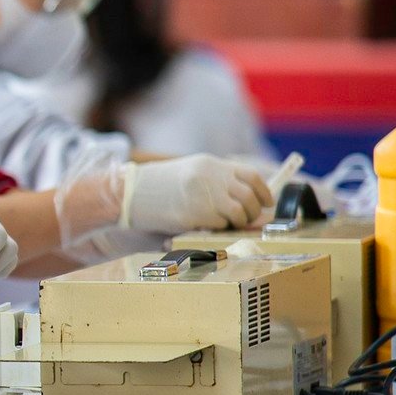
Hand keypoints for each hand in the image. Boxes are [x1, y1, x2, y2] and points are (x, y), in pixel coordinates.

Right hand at [118, 156, 270, 232]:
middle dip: (252, 213)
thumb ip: (216, 181)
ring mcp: (204, 196)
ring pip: (239, 213)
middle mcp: (211, 178)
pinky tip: (206, 227)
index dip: (264, 192)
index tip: (267, 203)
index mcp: (211, 165)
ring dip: (237, 223)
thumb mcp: (190, 173)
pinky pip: (219, 225)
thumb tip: (246, 199)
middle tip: (246, 220)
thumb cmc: (159, 186)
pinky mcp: (194, 215)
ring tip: (225, 224)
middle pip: (249, 197)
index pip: (251, 176)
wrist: (128, 192)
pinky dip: (218, 229)